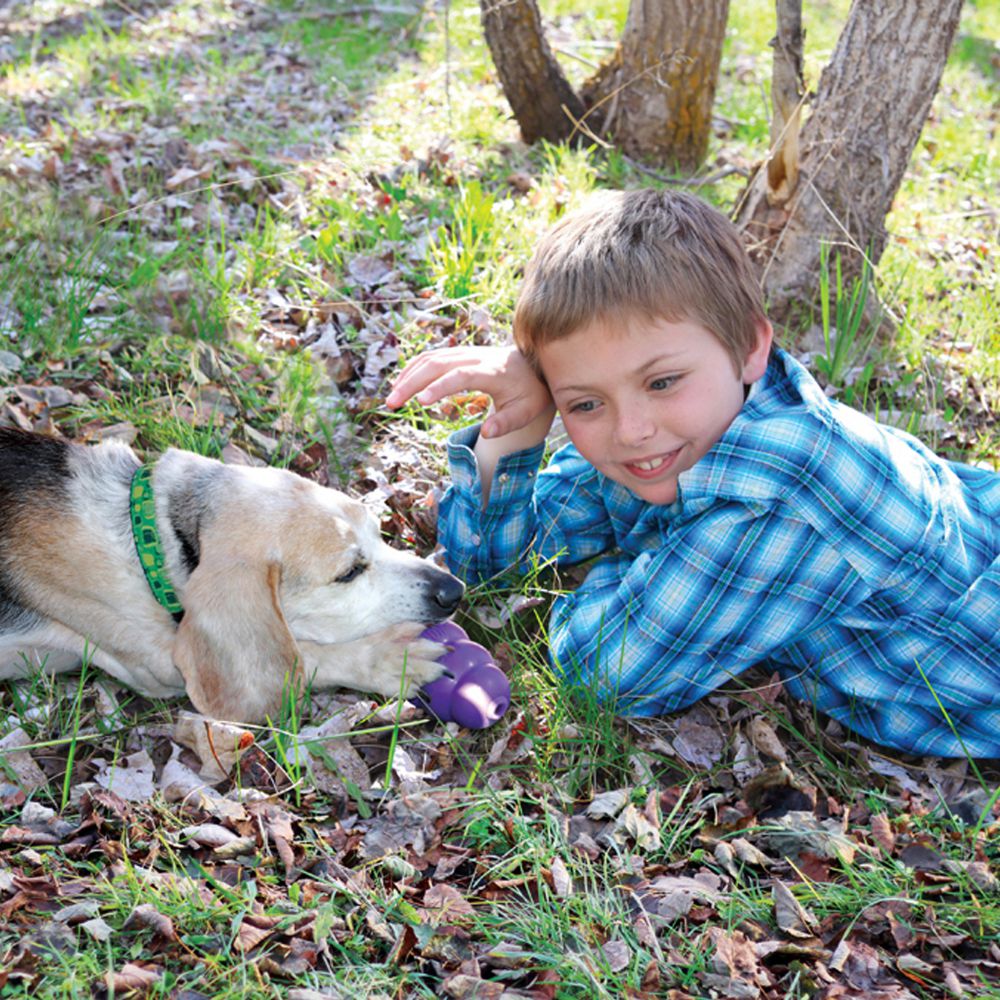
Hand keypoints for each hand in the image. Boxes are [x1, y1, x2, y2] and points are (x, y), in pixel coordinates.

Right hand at [386, 345, 553, 438]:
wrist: (537, 365)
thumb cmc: (531, 393)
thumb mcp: (527, 412)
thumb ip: (507, 423)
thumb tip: (486, 433)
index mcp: (492, 372)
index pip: (461, 376)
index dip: (440, 387)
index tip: (420, 402)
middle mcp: (476, 357)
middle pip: (438, 363)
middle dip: (411, 382)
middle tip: (392, 404)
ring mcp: (466, 353)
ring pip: (430, 357)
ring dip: (408, 375)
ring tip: (391, 398)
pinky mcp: (459, 353)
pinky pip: (432, 356)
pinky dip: (413, 369)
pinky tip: (401, 385)